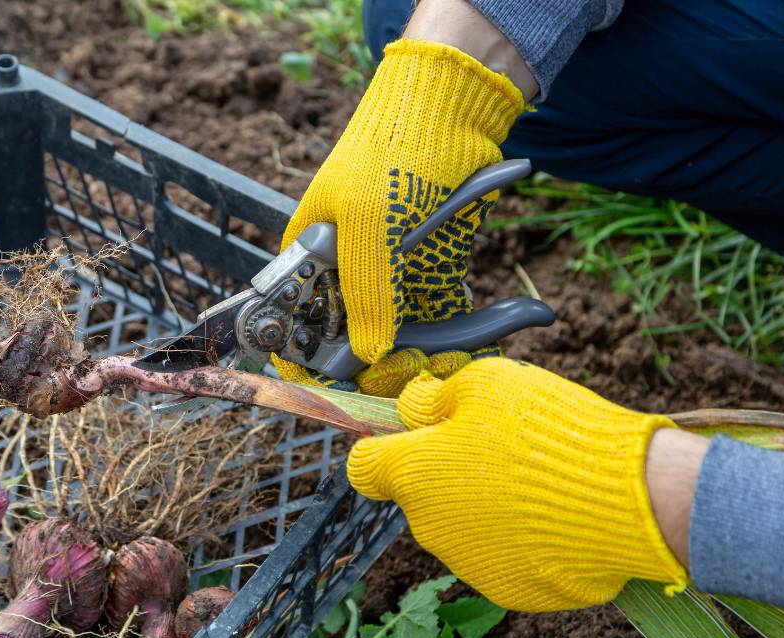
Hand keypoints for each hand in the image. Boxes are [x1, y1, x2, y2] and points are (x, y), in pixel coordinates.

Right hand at [273, 37, 523, 395]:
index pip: (298, 328)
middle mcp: (344, 272)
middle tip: (418, 371)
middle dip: (386, 365)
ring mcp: (388, 272)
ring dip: (430, 355)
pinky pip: (439, 318)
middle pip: (354, 344)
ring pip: (400, 338)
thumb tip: (365, 356)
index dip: (317, 365)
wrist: (452, 107)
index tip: (353, 385)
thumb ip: (365, 295)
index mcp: (309, 258)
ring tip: (454, 361)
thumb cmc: (392, 155)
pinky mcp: (429, 270)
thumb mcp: (369, 229)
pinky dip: (461, 334)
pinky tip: (484, 336)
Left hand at [346, 358, 689, 611]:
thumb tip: (412, 407)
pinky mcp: (507, 590)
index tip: (415, 433)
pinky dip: (519, 540)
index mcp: (413, 475)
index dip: (385, 445)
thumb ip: (435, 396)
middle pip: (421, 497)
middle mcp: (429, 527)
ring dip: (484, 508)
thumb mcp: (485, 383)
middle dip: (447, 474)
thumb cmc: (548, 431)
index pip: (365, 466)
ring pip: (462, 528)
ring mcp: (468, 564)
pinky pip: (502, 557)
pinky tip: (555, 518)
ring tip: (538, 484)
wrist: (628, 499)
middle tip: (500, 449)